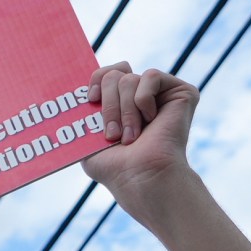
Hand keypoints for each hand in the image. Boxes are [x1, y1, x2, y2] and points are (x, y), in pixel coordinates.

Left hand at [80, 62, 197, 216]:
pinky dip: (143, 100)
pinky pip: (150, 76)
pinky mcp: (181, 92)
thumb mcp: (87, 139)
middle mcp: (142, 96)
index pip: (106, 73)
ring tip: (132, 136)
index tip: (90, 99)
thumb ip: (82, 115)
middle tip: (113, 134)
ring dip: (125, 111)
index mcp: (123, 104)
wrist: (140, 177)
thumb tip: (69, 93)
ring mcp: (162, 94)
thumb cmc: (115, 167)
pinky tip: (151, 120)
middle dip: (108, 106)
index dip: (96, 80)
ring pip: (129, 79)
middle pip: (114, 75)